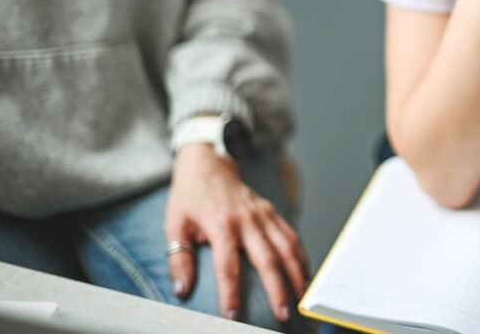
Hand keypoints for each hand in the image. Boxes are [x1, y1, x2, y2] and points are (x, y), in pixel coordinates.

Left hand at [165, 144, 307, 322]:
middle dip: (277, 290)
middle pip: (267, 259)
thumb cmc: (191, 196)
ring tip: (301, 299)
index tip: (233, 316)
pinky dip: (301, 257)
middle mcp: (247, 220)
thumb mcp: (174, 224)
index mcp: (221, 225)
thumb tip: (182, 289)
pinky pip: (292, 236)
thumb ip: (178, 257)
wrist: (210, 163)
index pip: (228, 266)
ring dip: (296, 274)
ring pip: (287, 248)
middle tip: (283, 314)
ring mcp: (263, 215)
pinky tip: (305, 274)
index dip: (231, 293)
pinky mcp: (273, 212)